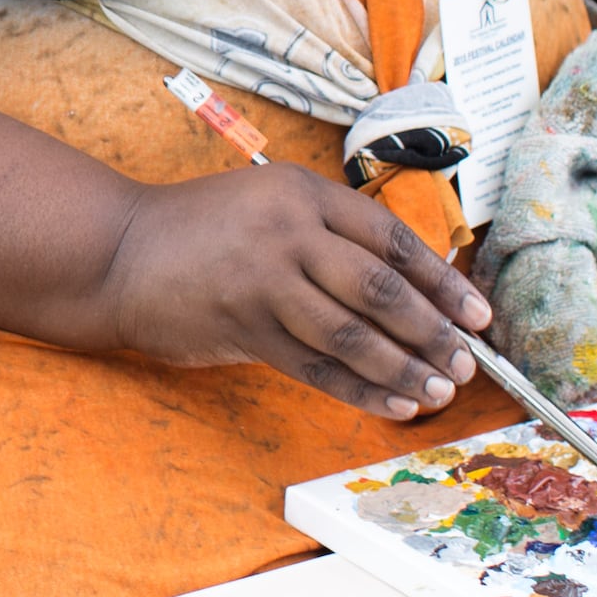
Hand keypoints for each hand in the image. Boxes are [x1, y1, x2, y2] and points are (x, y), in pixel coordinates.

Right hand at [101, 166, 490, 418]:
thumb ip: (328, 238)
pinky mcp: (243, 326)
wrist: (118, 252)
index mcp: (300, 191)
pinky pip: (316, 367)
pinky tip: (394, 405)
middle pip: (380, 287)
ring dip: (404, 368)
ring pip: (353, 332)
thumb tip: (411, 292)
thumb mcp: (267, 207)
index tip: (478, 315)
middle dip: (432, 330)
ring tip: (440, 390)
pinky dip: (361, 390)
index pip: (391, 239)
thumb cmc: (201, 232)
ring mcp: (263, 279)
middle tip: (466, 362)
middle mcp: (286, 230)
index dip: (443, 281)